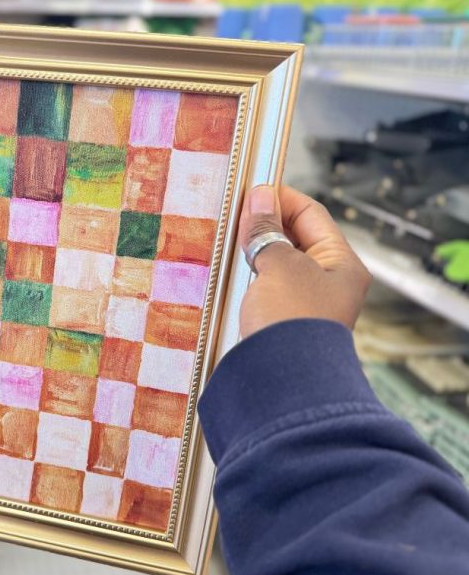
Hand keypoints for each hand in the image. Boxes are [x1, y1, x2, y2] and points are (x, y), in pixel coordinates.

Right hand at [238, 184, 371, 337]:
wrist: (283, 382)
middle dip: (266, 225)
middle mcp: (328, 282)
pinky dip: (250, 273)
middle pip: (296, 238)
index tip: (252, 192)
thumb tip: (260, 198)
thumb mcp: (280, 266)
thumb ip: (268, 231)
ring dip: (256, 250)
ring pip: (279, 263)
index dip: (282, 199)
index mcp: (342, 264)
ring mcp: (305, 303)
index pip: (313, 215)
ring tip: (231, 240)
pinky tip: (233, 270)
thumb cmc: (292, 322)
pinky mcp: (282, 321)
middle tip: (236, 215)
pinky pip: (266, 286)